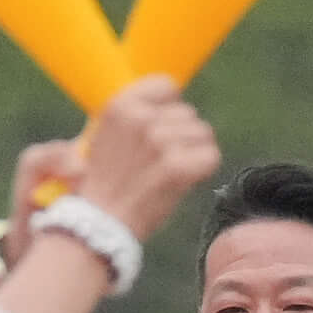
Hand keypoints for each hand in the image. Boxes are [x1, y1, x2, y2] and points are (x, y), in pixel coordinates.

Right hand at [50, 77, 219, 244]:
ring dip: (193, 153)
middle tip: (158, 163)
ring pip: (203, 133)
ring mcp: (160, 142)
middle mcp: (140, 119)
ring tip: (168, 173)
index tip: (158, 128)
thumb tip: (172, 96)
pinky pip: (211, 156)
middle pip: (188, 113)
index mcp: (119, 106)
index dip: (168, 108)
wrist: (100, 225)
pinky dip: (203, 170)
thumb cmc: (106, 183)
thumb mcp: (105, 136)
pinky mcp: (178, 167)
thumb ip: (134, 115)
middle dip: (181, 136)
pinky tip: (182, 182)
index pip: (168, 86)